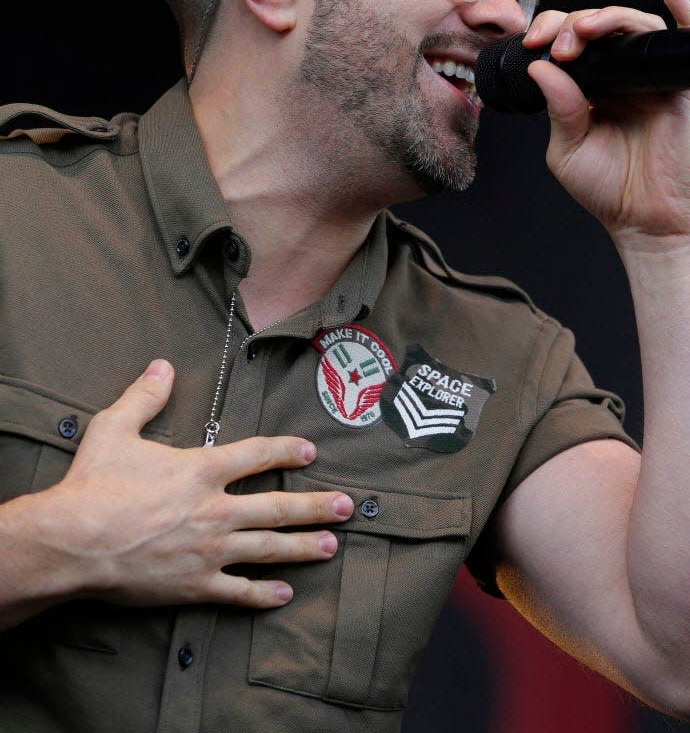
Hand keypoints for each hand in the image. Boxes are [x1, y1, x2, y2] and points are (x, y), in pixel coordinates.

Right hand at [44, 360, 352, 608]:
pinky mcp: (193, 584)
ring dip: (302, 547)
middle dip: (315, 506)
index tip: (309, 451)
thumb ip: (144, 396)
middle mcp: (214, 509)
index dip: (285, 450)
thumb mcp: (115, 428)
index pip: (256, 455)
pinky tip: (284, 594)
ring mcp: (208, 550)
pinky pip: (236, 591)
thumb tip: (162, 366)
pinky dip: (262, 594)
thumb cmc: (92, 485)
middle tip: (346, 507)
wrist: (73, 542)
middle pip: (276, 507)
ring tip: (330, 545)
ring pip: (267, 549)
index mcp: (200, 469)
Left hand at [523, 0, 689, 249]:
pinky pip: (686, 38)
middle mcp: (616, 75)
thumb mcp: (567, 149)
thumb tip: (542, 67)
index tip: (533, 43)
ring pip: (634, 25)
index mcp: (586, 86)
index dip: (550, 31)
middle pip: (597, 25)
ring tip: (585, 30)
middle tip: (558, 44)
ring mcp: (648, 76)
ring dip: (608, 16)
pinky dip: (683, 8)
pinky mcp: (678, 85)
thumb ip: (557, 108)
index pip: (566, 41)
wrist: (645, 221)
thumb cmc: (606, 189)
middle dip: (572, 24)